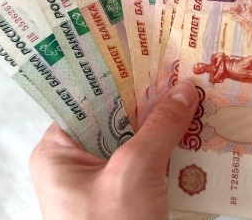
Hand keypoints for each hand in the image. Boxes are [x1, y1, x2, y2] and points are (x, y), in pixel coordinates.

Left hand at [29, 81, 198, 219]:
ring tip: (193, 95)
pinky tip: (193, 133)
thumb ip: (160, 126)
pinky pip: (144, 163)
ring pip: (133, 140)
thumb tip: (185, 90)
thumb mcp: (134, 172)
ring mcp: (99, 182)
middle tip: (179, 71)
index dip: (118, 75)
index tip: (149, 54)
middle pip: (113, 117)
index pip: (86, 97)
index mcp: (58, 150)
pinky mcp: (122, 197)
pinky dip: (166, 150)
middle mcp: (75, 162)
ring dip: (162, 123)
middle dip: (148, 99)